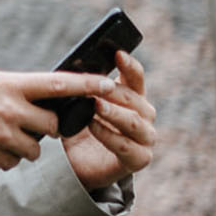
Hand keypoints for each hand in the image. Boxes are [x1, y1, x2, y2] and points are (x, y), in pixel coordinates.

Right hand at [0, 67, 110, 169]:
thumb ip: (4, 88)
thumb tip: (19, 92)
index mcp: (10, 84)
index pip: (60, 84)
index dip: (88, 85)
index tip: (109, 84)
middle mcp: (13, 109)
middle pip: (53, 125)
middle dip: (45, 128)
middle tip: (26, 123)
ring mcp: (4, 134)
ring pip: (34, 149)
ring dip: (23, 146)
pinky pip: (12, 163)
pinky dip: (3, 159)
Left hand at [64, 51, 155, 190]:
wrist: (77, 162)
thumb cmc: (79, 127)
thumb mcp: (77, 104)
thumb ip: (81, 89)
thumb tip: (70, 70)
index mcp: (132, 99)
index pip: (136, 78)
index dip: (129, 66)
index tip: (118, 53)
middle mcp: (144, 117)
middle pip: (135, 100)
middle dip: (114, 92)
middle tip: (95, 86)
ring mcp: (145, 139)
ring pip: (134, 123)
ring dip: (114, 113)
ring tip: (95, 105)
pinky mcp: (139, 159)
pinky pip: (126, 146)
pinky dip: (109, 136)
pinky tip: (92, 126)